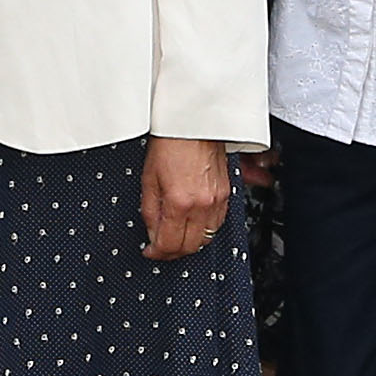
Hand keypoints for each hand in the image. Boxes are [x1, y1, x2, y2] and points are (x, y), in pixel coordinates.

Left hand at [141, 135, 230, 261]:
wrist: (193, 122)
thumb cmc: (170, 142)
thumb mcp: (149, 179)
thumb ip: (150, 211)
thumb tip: (152, 232)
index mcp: (179, 202)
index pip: (169, 243)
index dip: (157, 253)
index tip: (149, 251)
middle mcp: (202, 205)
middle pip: (190, 247)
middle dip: (173, 252)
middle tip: (160, 249)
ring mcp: (217, 200)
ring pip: (207, 238)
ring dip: (190, 243)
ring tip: (176, 238)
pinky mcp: (226, 194)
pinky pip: (218, 224)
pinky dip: (205, 230)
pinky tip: (193, 225)